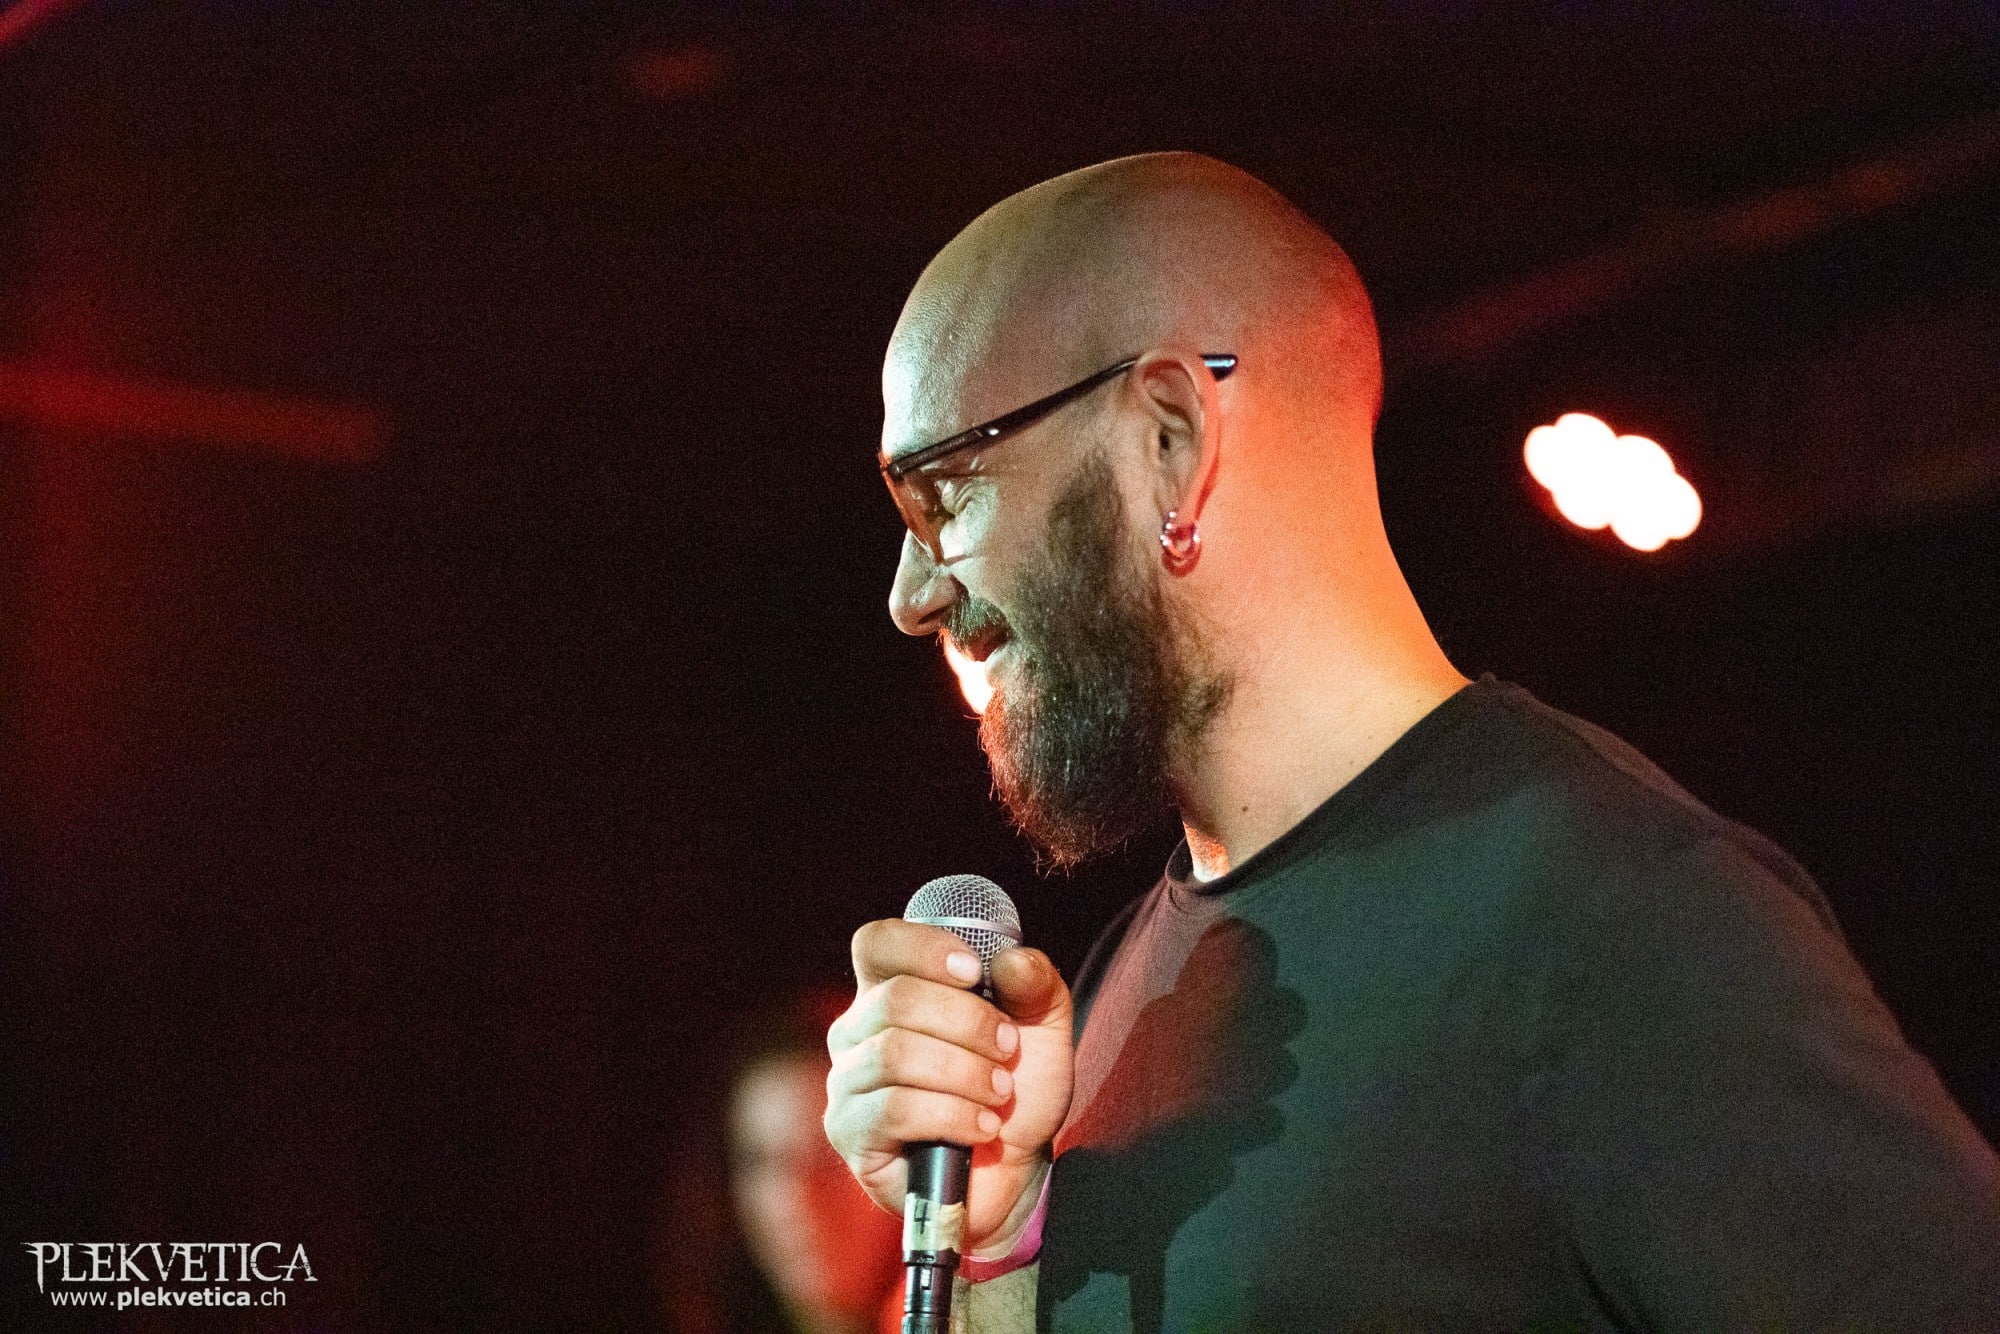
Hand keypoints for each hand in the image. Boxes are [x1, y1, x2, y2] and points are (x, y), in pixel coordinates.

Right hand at [824, 919, 1073, 1251]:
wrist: (1016, 1170)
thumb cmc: (1016, 1088)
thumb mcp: (1041, 1027)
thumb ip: (1034, 984)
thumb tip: (1012, 959)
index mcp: (891, 989)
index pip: (877, 943)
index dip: (922, 948)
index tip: (975, 971)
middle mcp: (857, 1031)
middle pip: (896, 999)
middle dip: (967, 1022)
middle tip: (1008, 1049)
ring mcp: (847, 1082)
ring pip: (896, 1053)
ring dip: (964, 1072)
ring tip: (1000, 1093)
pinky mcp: (850, 1132)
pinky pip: (894, 1108)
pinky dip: (952, 1114)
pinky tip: (982, 1126)